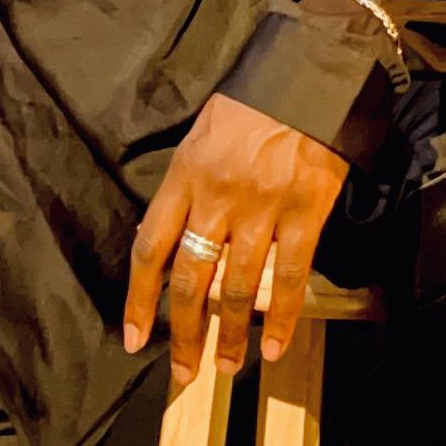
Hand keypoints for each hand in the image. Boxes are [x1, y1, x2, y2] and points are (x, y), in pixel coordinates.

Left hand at [122, 92, 351, 386]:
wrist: (310, 75)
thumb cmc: (254, 105)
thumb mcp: (203, 137)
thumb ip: (189, 189)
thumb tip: (177, 246)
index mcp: (184, 174)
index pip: (150, 247)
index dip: (140, 299)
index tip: (135, 338)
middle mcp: (217, 195)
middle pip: (190, 278)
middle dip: (183, 332)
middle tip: (183, 370)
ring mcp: (262, 206)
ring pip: (237, 287)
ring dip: (230, 335)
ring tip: (228, 366)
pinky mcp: (304, 212)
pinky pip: (289, 277)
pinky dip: (282, 319)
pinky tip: (272, 346)